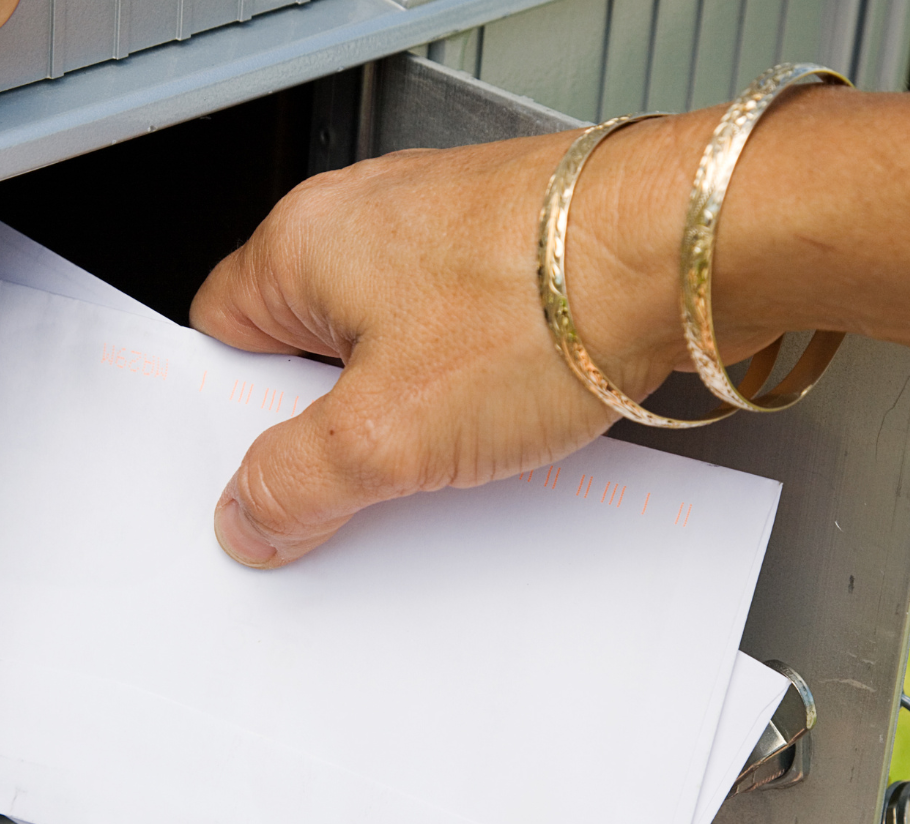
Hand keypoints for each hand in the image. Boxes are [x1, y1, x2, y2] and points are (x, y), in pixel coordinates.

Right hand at [190, 115, 752, 567]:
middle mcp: (371, 225)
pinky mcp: (516, 262)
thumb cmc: (544, 296)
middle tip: (355, 487)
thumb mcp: (387, 432)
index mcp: (303, 243)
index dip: (228, 418)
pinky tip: (502, 437)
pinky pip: (463, 348)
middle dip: (328, 430)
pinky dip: (472, 398)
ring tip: (443, 465)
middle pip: (308, 352)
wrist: (689, 252)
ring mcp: (449, 239)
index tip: (252, 481)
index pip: (219, 337)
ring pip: (394, 355)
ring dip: (409, 420)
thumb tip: (249, 512)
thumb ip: (298, 482)